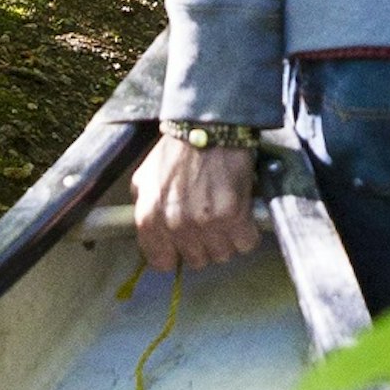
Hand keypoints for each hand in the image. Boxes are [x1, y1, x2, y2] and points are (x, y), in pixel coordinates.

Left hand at [136, 129, 262, 270]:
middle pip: (196, 260)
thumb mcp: (144, 179)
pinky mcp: (234, 216)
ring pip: (221, 255)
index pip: (161, 262)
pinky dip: (246, 233)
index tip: (183, 245)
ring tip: (224, 216)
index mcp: (149, 219)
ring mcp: (206, 223)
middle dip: (202, 244)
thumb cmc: (177, 151)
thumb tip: (152, 236)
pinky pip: (244, 243)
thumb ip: (143, 209)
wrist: (207, 126)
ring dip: (226, 240)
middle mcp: (176, 225)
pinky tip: (241, 215)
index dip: (174, 254)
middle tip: (207, 223)